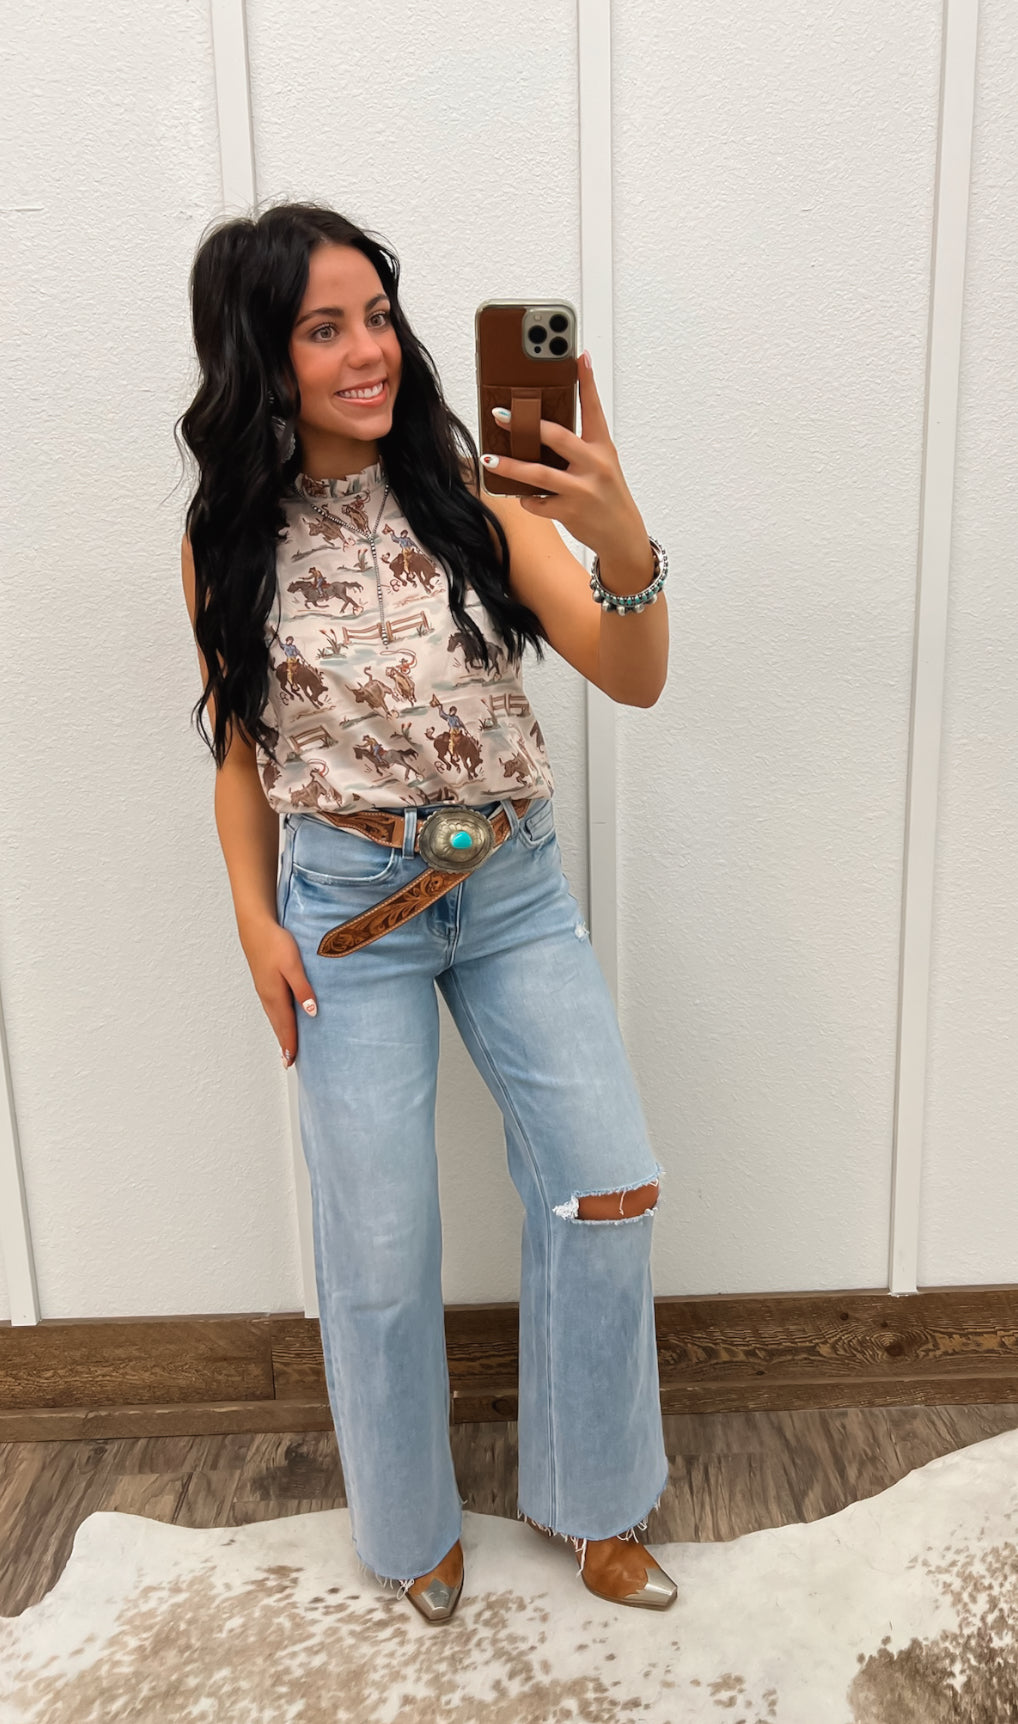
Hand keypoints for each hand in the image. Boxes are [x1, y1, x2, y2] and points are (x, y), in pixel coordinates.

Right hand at [239, 916, 316, 1068]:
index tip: (292, 1061)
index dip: (290, 1044)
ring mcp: (263, 989)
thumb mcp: (293, 965)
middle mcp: (267, 996)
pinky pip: (271, 1007)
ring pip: (273, 1016)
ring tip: (285, 1046)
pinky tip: (280, 1018)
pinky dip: (276, 1019)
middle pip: (277, 1025)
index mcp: (275, 995)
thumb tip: (311, 1013)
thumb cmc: (275, 943)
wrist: (255, 926)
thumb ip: (302, 988)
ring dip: (279, 1032)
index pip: (285, 1025)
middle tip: (287, 1062)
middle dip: (283, 1043)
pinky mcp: (263, 981)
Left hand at [482, 350, 647, 564]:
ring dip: (510, 466)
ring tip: (489, 457)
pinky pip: (537, 503)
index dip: (587, 381)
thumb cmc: (607, 496)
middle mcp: (594, 465)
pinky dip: (527, 499)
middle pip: (557, 437)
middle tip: (501, 415)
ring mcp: (582, 490)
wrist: (623, 536)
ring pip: (538, 474)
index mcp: (603, 448)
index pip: (594, 408)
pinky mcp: (570, 513)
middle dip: (526, 425)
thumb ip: (579, 447)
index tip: (578, 356)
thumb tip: (542, 429)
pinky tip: (524, 497)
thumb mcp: (602, 465)